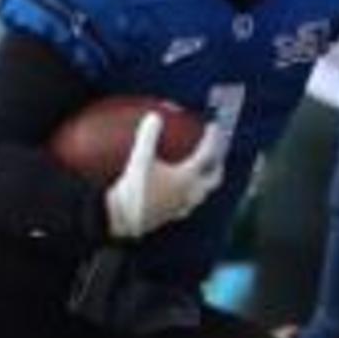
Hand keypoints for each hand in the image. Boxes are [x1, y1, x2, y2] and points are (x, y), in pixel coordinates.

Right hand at [103, 114, 227, 240]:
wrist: (120, 221)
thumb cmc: (132, 190)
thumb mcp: (139, 159)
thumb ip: (148, 137)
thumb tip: (154, 116)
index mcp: (186, 178)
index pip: (207, 155)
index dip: (212, 140)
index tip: (213, 128)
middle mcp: (188, 194)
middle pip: (213, 180)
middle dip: (218, 165)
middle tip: (218, 154)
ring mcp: (180, 207)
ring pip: (202, 195)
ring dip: (205, 182)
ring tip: (200, 173)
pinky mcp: (169, 217)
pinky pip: (186, 205)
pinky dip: (188, 195)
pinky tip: (177, 193)